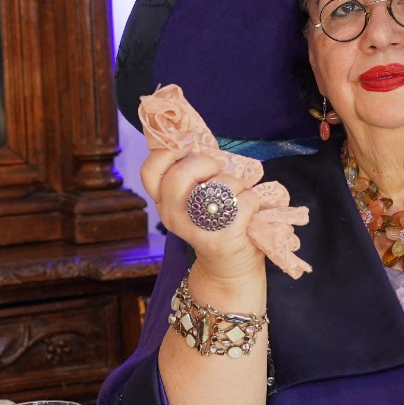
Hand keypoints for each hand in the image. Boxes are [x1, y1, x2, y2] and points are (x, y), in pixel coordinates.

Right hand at [140, 143, 266, 284]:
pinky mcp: (223, 237)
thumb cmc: (216, 223)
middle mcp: (173, 216)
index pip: (150, 170)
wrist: (229, 269)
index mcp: (164, 203)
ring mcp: (197, 229)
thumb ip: (192, 172)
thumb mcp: (196, 197)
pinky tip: (249, 212)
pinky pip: (243, 200)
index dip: (169, 151)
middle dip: (206, 163)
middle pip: (181, 173)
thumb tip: (195, 135)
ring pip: (219, 185)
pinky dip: (253, 200)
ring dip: (236, 184)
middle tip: (218, 171)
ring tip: (237, 197)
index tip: (188, 146)